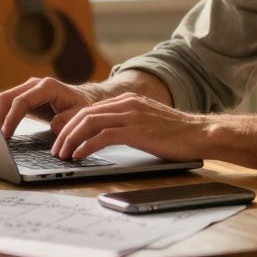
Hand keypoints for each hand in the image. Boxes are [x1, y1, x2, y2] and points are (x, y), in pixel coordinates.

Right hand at [0, 77, 98, 137]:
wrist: (86, 98)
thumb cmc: (83, 107)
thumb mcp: (81, 115)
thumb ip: (68, 121)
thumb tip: (53, 126)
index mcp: (48, 87)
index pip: (22, 101)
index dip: (11, 118)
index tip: (5, 134)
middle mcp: (35, 84)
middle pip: (7, 97)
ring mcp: (28, 89)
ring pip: (4, 100)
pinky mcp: (25, 97)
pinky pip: (9, 105)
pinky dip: (2, 116)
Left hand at [52, 93, 209, 161]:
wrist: (200, 133)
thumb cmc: (176, 133)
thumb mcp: (146, 121)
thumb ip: (126, 123)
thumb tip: (104, 136)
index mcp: (127, 100)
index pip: (89, 109)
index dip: (71, 124)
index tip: (61, 139)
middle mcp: (126, 103)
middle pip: (84, 114)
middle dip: (65, 132)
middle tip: (56, 149)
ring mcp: (131, 115)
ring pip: (89, 123)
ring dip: (71, 140)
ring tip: (63, 155)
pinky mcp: (136, 131)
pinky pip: (102, 137)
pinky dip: (86, 146)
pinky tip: (79, 156)